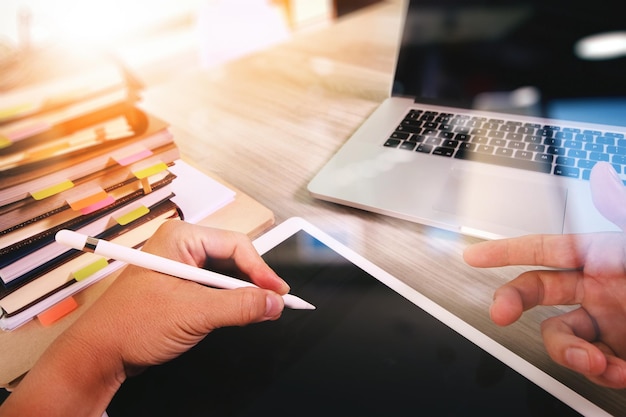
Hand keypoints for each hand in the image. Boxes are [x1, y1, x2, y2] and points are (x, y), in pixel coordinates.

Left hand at [78, 219, 288, 375]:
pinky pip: (214, 287)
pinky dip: (230, 301)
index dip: (261, 270)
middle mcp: (182, 247)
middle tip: (275, 303)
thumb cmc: (133, 325)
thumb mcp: (194, 313)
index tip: (279, 293)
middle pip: (233, 257)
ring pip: (226, 274)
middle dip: (254, 281)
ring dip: (242, 293)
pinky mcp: (180, 286)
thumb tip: (274, 303)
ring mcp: (181, 266)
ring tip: (260, 309)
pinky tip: (240, 312)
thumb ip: (239, 306)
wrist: (100, 354)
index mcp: (181, 238)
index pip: (236, 245)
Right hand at [464, 162, 625, 387]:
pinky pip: (594, 367)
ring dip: (566, 351)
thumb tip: (603, 177)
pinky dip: (600, 373)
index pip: (546, 248)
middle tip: (500, 315)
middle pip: (539, 292)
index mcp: (607, 257)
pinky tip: (615, 372)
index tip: (475, 256)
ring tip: (589, 362)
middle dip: (514, 302)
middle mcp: (602, 289)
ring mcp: (611, 325)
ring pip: (560, 336)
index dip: (507, 251)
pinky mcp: (623, 357)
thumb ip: (624, 211)